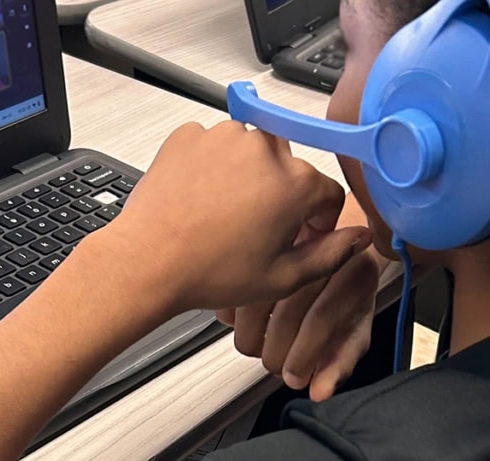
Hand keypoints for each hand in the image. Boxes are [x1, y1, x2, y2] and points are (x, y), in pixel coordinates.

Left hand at [98, 121, 372, 314]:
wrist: (146, 261)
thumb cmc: (208, 271)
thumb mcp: (281, 278)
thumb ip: (330, 254)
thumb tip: (360, 238)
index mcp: (295, 181)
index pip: (326, 193)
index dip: (315, 221)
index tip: (298, 236)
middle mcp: (263, 148)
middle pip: (286, 170)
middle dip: (277, 197)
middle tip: (251, 230)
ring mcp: (223, 137)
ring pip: (248, 155)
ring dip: (243, 177)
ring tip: (220, 215)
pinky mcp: (188, 136)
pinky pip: (210, 148)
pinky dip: (208, 167)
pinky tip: (198, 199)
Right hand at [217, 243, 380, 400]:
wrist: (345, 235)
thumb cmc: (349, 287)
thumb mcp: (355, 325)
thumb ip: (340, 359)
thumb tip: (320, 392)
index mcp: (355, 275)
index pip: (322, 320)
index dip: (304, 355)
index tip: (293, 379)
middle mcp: (323, 255)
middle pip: (288, 309)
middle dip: (276, 349)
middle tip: (274, 366)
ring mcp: (290, 246)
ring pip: (257, 296)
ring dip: (251, 333)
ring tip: (257, 348)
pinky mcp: (261, 245)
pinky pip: (238, 282)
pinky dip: (234, 309)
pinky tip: (242, 322)